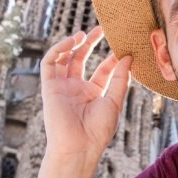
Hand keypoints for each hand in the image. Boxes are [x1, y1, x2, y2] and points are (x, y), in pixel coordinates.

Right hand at [39, 27, 131, 162]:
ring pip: (64, 59)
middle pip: (81, 60)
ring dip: (73, 44)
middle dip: (90, 44)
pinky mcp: (49, 87)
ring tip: (84, 33)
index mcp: (93, 95)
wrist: (78, 147)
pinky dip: (58, 49)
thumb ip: (120, 78)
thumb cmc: (97, 130)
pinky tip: (71, 41)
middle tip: (101, 29)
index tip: (123, 47)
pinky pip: (49, 63)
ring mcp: (62, 87)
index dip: (111, 59)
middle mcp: (77, 89)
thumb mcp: (114, 101)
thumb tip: (128, 57)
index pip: (102, 71)